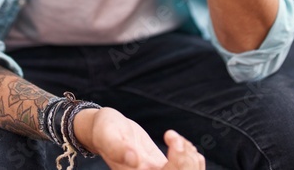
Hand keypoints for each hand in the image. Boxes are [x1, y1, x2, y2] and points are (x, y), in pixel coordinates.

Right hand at [74, 108, 204, 168]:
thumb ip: (118, 148)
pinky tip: (179, 142)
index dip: (178, 164)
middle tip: (174, 137)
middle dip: (186, 159)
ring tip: (175, 138)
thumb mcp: (107, 135)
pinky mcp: (162, 167)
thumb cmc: (103, 130)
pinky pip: (185, 168)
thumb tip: (134, 159)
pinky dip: (190, 156)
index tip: (174, 140)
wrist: (105, 128)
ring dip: (190, 157)